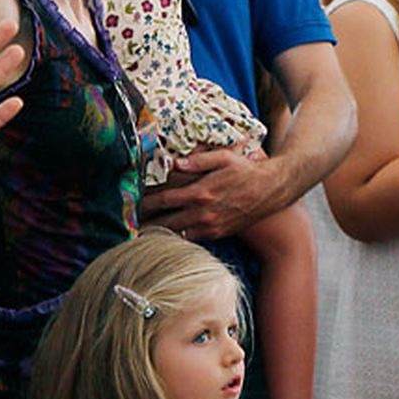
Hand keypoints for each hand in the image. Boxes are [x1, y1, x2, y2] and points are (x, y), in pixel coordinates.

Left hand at [140, 147, 280, 239]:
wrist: (272, 191)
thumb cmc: (246, 170)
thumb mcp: (224, 157)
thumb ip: (198, 160)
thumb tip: (174, 163)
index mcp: (201, 192)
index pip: (164, 200)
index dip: (145, 203)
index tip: (130, 205)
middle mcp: (203, 213)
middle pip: (165, 222)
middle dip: (145, 224)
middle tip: (127, 226)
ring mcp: (211, 226)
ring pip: (177, 235)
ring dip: (158, 236)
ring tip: (139, 236)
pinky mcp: (218, 234)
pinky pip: (191, 240)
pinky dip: (176, 239)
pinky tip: (164, 239)